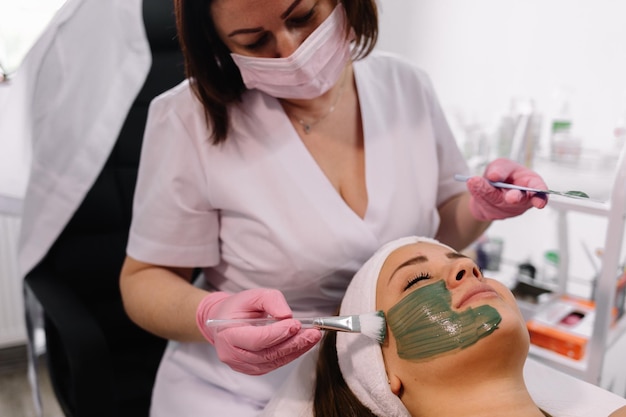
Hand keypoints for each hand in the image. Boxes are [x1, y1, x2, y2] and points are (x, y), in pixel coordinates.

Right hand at [195, 289, 321, 374]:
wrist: (224, 321)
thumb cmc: (238, 308)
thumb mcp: (253, 295)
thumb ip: (271, 300)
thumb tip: (287, 315)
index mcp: (228, 335)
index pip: (257, 339)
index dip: (277, 333)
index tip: (296, 324)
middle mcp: (233, 354)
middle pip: (267, 353)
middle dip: (293, 343)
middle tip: (312, 333)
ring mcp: (242, 365)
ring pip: (273, 361)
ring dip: (296, 350)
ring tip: (312, 337)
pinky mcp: (253, 369)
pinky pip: (274, 364)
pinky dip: (290, 354)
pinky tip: (302, 344)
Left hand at [466, 158, 547, 220]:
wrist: (486, 188)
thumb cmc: (501, 174)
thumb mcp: (501, 165)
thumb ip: (500, 169)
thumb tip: (495, 176)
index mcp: (530, 183)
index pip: (539, 190)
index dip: (540, 196)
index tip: (539, 202)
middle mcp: (522, 199)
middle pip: (519, 200)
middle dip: (515, 198)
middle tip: (511, 197)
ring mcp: (508, 209)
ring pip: (497, 201)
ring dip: (487, 192)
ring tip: (476, 181)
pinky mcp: (494, 213)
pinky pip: (485, 203)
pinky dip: (478, 192)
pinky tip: (472, 183)